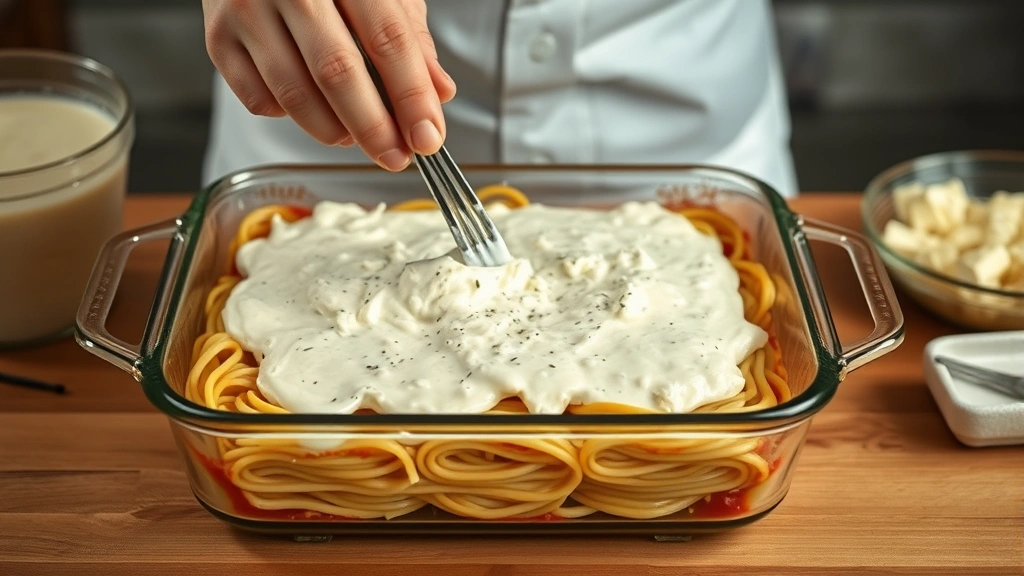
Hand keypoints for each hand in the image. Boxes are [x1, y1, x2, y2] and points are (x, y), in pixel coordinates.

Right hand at [202, 0, 456, 170]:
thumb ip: (409, 35)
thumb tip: (438, 92)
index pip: (387, 39)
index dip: (412, 95)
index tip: (428, 138)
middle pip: (337, 71)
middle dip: (373, 127)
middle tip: (396, 156)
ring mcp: (246, 9)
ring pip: (294, 94)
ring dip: (334, 130)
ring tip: (358, 136)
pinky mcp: (216, 38)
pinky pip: (258, 100)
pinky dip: (292, 118)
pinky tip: (313, 109)